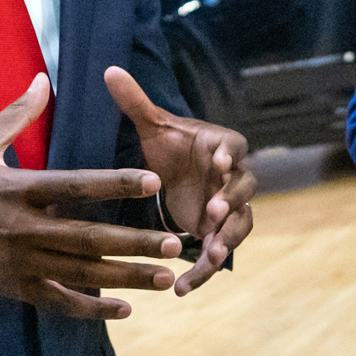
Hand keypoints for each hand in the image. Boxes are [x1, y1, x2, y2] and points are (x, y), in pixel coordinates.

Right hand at [0, 76, 183, 319]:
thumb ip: (16, 114)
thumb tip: (44, 77)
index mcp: (15, 189)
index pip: (76, 186)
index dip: (115, 184)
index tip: (153, 181)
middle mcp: (20, 229)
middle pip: (88, 238)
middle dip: (134, 243)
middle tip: (174, 244)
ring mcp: (16, 263)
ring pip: (80, 274)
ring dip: (125, 277)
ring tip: (165, 279)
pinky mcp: (9, 287)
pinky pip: (57, 302)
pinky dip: (90, 308)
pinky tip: (124, 308)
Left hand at [105, 65, 256, 292]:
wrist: (180, 174)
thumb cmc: (171, 147)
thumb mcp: (154, 127)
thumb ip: (137, 102)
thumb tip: (109, 69)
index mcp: (222, 146)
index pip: (235, 147)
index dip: (231, 155)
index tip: (221, 161)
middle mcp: (234, 176)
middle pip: (246, 188)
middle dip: (232, 200)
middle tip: (215, 212)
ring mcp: (231, 207)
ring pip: (240, 224)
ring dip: (227, 239)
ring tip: (211, 255)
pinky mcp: (219, 232)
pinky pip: (220, 251)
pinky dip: (204, 270)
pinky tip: (184, 287)